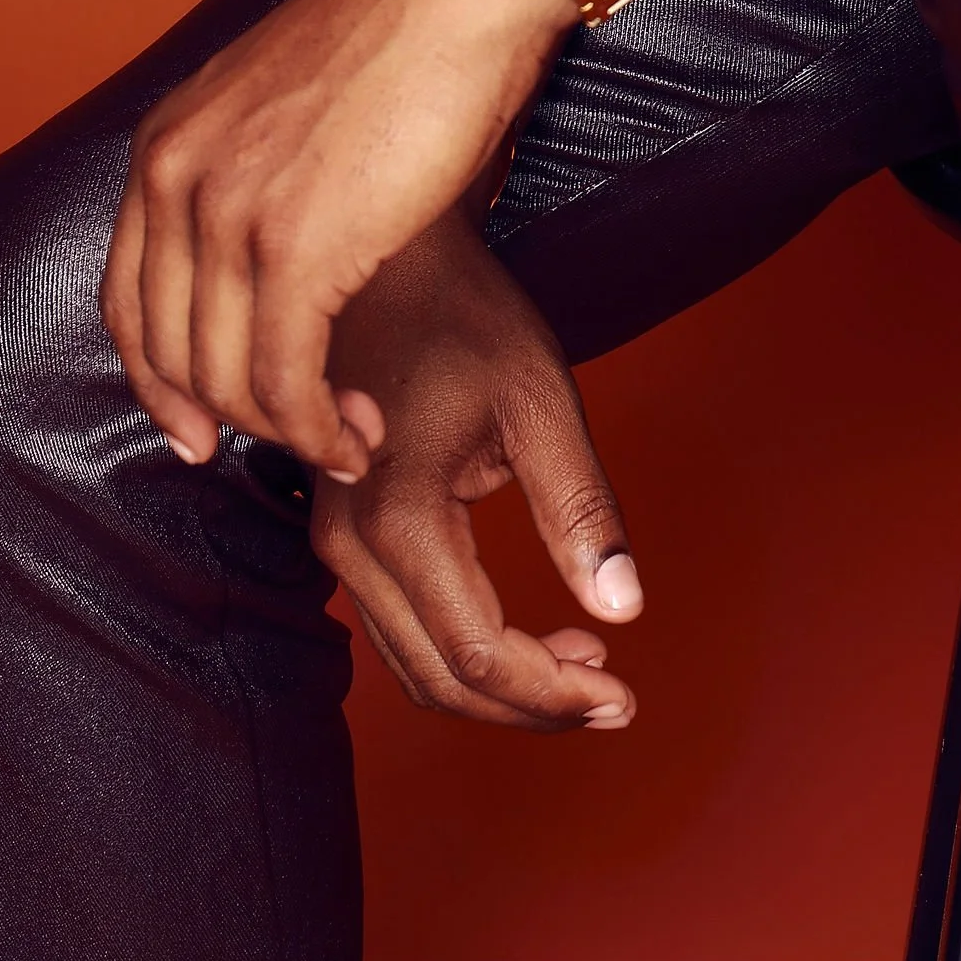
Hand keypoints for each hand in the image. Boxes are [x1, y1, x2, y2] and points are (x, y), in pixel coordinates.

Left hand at [101, 0, 572, 482]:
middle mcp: (175, 178)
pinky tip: (361, 433)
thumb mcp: (279, 104)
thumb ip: (246, 177)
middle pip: (172, 355)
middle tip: (302, 442)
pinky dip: (322, 430)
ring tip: (351, 437)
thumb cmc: (402, 34)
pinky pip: (286, 384)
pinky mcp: (295, 250)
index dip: (162, 385)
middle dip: (233, 420)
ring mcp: (227, 214)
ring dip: (292, 434)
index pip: (128, 305)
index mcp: (164, 144)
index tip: (203, 432)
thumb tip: (262, 274)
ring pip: (227, 382)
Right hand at [310, 211, 641, 731]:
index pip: (477, 653)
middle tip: (614, 697)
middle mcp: (347, 540)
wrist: (391, 256)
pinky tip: (532, 632)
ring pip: (416, 663)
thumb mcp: (542, 398)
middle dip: (532, 704)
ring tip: (587, 666)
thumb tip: (626, 609)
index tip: (624, 696)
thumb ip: (581, 508)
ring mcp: (333, 537)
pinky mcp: (340, 528)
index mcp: (396, 512)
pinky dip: (465, 648)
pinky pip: (401, 626)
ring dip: (501, 683)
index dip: (552, 694)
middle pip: (440, 678)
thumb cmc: (467, 313)